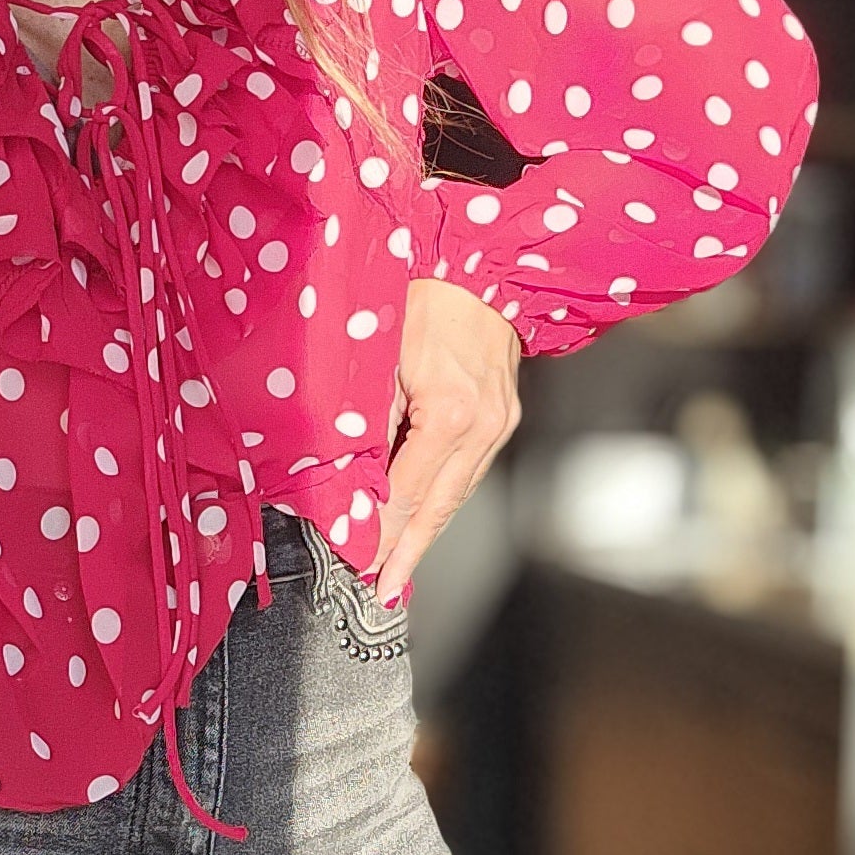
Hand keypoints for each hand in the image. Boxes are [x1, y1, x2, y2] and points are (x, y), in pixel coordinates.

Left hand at [371, 274, 520, 602]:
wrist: (479, 265)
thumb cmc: (422, 297)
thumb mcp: (381, 358)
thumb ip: (367, 423)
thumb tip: (349, 479)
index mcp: (451, 412)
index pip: (408, 491)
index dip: (383, 532)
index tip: (361, 562)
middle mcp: (484, 426)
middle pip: (441, 506)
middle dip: (410, 552)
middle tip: (384, 590)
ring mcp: (501, 423)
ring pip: (459, 493)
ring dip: (428, 533)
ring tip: (401, 568)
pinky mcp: (504, 417)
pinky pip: (470, 471)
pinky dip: (446, 499)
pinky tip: (427, 520)